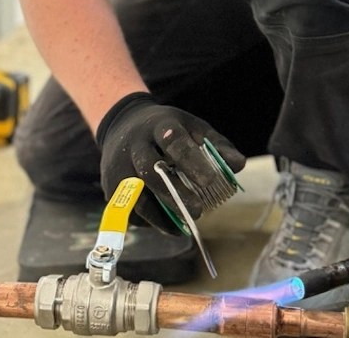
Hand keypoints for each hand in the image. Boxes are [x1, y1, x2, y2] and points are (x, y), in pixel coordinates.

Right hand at [95, 93, 245, 234]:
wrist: (124, 124)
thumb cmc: (168, 129)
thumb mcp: (193, 127)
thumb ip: (217, 145)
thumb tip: (238, 165)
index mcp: (159, 125)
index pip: (174, 141)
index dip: (191, 162)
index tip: (210, 181)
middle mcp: (134, 143)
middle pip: (150, 170)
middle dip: (174, 193)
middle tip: (199, 211)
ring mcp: (118, 165)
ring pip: (136, 195)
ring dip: (162, 214)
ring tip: (185, 224)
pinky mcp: (110, 185)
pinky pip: (130, 209)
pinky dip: (151, 220)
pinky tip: (169, 224)